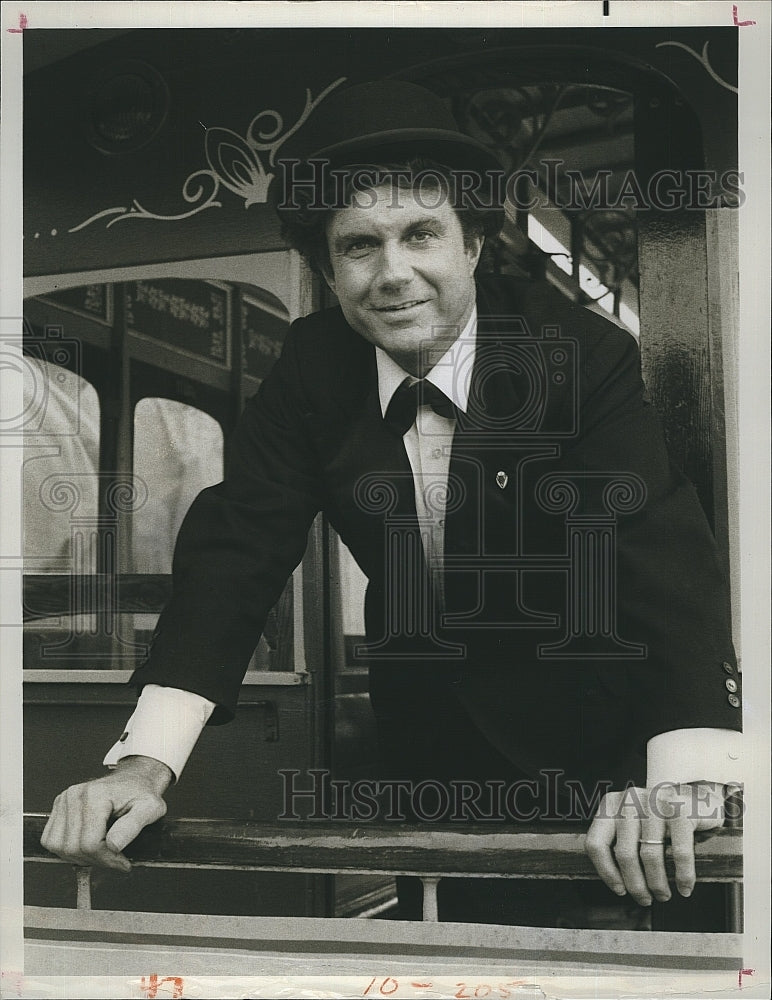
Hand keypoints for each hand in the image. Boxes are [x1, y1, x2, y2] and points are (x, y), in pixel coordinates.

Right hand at [41, 755, 172, 871]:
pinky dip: (67, 849)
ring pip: (58, 847)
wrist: (133, 780)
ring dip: (80, 857)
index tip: (123, 862)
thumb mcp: (149, 809)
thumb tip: (114, 845)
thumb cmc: (141, 794)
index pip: (90, 843)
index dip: (107, 859)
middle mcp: (75, 795)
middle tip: (114, 858)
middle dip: (96, 860)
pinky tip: (87, 844)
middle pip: (73, 848)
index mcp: (95, 795)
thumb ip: (133, 827)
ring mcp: (64, 800)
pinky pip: (51, 840)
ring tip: (101, 851)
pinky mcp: (58, 807)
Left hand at [585, 781, 724, 905]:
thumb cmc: (661, 818)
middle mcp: (630, 800)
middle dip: (635, 885)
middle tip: (646, 899)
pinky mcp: (681, 810)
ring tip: (663, 895)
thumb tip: (617, 883)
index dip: (606, 872)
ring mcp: (656, 803)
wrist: (699, 798)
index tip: (619, 890)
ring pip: (649, 855)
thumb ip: (621, 842)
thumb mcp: (634, 824)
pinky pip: (679, 852)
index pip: (596, 843)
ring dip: (657, 884)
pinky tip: (684, 887)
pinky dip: (683, 875)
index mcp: (611, 805)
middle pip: (624, 854)